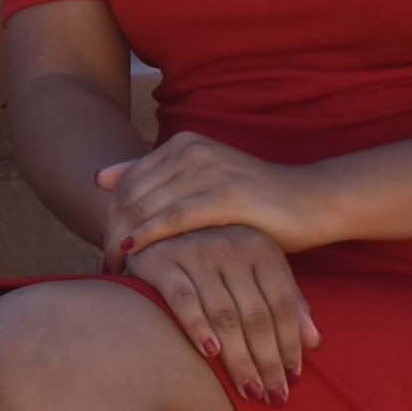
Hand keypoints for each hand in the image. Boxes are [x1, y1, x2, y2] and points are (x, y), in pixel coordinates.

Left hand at [99, 132, 335, 265]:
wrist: (312, 202)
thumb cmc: (254, 202)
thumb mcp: (201, 183)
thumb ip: (153, 178)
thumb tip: (100, 178)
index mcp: (182, 145)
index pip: (127, 180)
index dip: (109, 215)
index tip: (102, 247)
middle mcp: (191, 151)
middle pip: (131, 193)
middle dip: (112, 230)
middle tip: (104, 262)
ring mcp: (209, 170)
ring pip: (147, 205)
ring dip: (125, 238)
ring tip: (114, 266)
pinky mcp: (226, 195)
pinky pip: (174, 217)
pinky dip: (149, 236)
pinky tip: (133, 252)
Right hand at [124, 225, 315, 404]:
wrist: (153, 227)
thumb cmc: (214, 257)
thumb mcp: (256, 269)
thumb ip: (286, 300)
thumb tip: (315, 342)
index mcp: (260, 248)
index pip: (284, 303)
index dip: (291, 344)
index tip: (294, 379)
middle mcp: (231, 246)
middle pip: (257, 314)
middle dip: (268, 360)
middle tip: (274, 396)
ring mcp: (196, 253)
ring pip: (224, 314)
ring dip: (239, 358)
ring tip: (250, 391)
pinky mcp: (163, 262)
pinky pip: (183, 300)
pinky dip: (198, 328)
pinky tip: (211, 355)